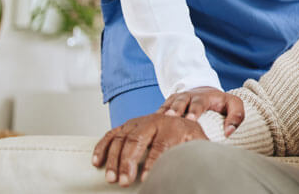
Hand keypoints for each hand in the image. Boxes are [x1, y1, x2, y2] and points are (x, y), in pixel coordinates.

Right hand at [92, 113, 206, 185]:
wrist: (181, 116)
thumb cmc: (188, 135)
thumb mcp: (197, 140)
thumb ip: (197, 149)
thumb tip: (201, 163)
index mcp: (173, 126)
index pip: (160, 145)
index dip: (153, 163)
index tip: (147, 179)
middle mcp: (153, 121)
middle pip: (137, 140)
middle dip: (129, 162)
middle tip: (124, 182)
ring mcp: (137, 122)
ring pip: (121, 138)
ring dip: (114, 159)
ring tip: (112, 178)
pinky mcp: (126, 125)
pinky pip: (111, 134)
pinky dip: (102, 147)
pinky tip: (97, 162)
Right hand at [158, 86, 243, 136]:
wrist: (204, 92)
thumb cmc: (221, 103)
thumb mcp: (233, 104)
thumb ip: (236, 116)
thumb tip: (229, 132)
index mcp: (204, 96)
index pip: (200, 102)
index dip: (195, 110)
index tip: (191, 119)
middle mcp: (188, 96)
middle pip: (181, 102)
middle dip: (177, 109)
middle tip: (172, 118)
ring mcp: (176, 99)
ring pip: (168, 105)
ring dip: (164, 113)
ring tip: (160, 122)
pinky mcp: (167, 105)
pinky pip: (159, 110)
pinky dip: (155, 117)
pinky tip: (150, 125)